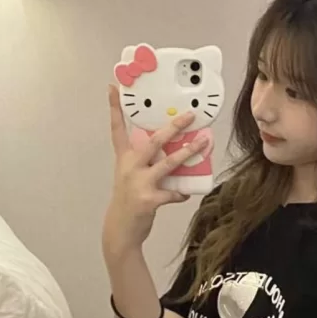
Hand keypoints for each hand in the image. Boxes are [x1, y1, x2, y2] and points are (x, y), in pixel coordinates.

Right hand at [102, 85, 207, 256]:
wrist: (120, 230)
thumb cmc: (129, 199)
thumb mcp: (132, 176)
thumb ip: (147, 162)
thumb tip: (175, 150)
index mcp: (124, 159)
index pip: (117, 129)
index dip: (114, 108)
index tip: (113, 87)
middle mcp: (129, 167)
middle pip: (153, 141)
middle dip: (173, 127)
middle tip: (189, 116)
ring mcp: (138, 183)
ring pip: (168, 163)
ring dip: (188, 153)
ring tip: (204, 143)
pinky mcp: (148, 199)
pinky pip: (173, 192)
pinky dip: (182, 192)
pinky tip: (185, 193)